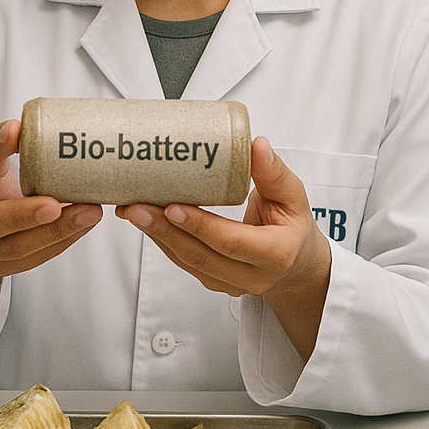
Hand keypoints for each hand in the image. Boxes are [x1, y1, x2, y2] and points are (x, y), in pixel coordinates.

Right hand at [0, 120, 101, 370]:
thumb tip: (15, 128)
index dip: (20, 215)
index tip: (53, 202)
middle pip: (13, 245)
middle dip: (53, 229)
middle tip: (88, 209)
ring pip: (30, 255)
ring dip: (65, 234)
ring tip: (93, 212)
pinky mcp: (10, 268)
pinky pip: (40, 258)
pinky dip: (65, 240)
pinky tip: (84, 223)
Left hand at [117, 137, 330, 359]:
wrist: (297, 264)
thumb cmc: (293, 225)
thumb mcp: (294, 196)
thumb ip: (273, 172)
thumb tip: (256, 144)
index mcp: (275, 254)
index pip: (231, 242)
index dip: (200, 226)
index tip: (172, 206)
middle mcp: (251, 276)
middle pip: (200, 256)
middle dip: (164, 231)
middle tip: (136, 206)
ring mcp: (230, 284)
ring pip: (187, 262)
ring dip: (156, 236)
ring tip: (131, 209)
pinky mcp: (214, 282)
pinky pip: (183, 263)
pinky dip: (162, 241)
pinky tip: (144, 221)